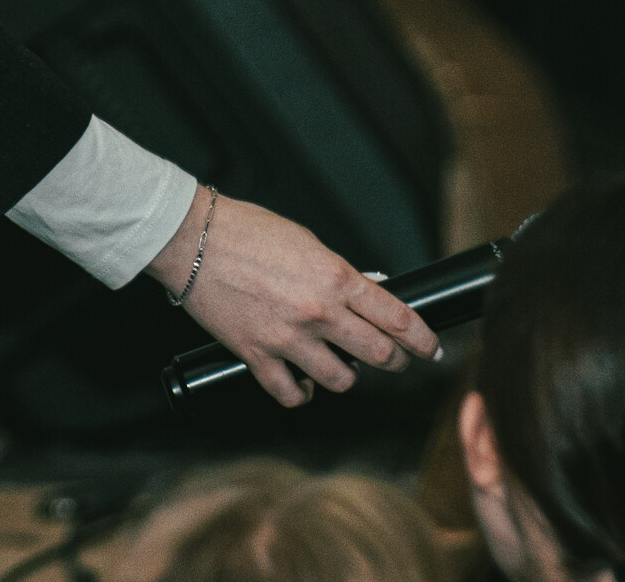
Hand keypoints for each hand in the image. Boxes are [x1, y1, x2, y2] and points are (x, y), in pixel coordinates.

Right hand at [163, 192, 440, 405]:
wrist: (193, 240)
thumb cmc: (246, 231)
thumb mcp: (307, 242)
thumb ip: (337, 273)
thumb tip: (363, 295)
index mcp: (335, 277)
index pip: (396, 317)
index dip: (422, 338)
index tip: (431, 347)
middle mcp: (318, 312)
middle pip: (379, 354)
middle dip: (397, 361)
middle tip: (398, 361)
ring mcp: (288, 338)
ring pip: (341, 380)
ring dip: (349, 377)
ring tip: (345, 368)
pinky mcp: (257, 355)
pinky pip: (291, 393)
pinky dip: (302, 394)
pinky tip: (303, 384)